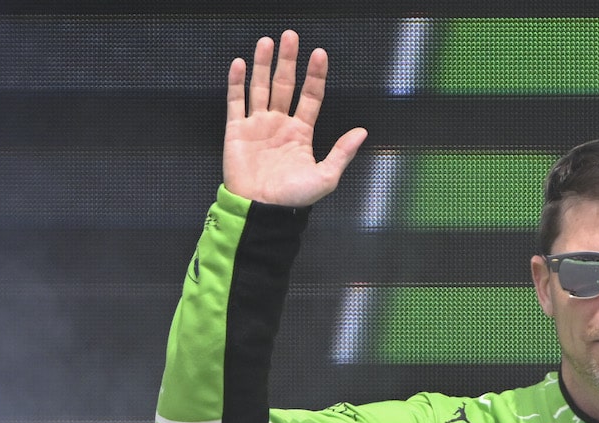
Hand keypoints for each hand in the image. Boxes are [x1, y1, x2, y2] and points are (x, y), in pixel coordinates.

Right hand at [223, 30, 366, 205]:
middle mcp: (279, 124)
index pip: (310, 97)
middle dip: (288, 61)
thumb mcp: (326, 177)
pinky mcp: (236, 130)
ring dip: (263, 64)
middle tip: (290, 36)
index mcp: (301, 133)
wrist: (262, 210)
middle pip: (285, 85)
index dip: (315, 76)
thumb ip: (342, 152)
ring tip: (267, 42)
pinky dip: (237, 82)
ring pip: (260, 87)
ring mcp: (257, 125)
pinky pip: (236, 101)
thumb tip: (362, 132)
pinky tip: (240, 63)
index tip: (319, 54)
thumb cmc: (293, 198)